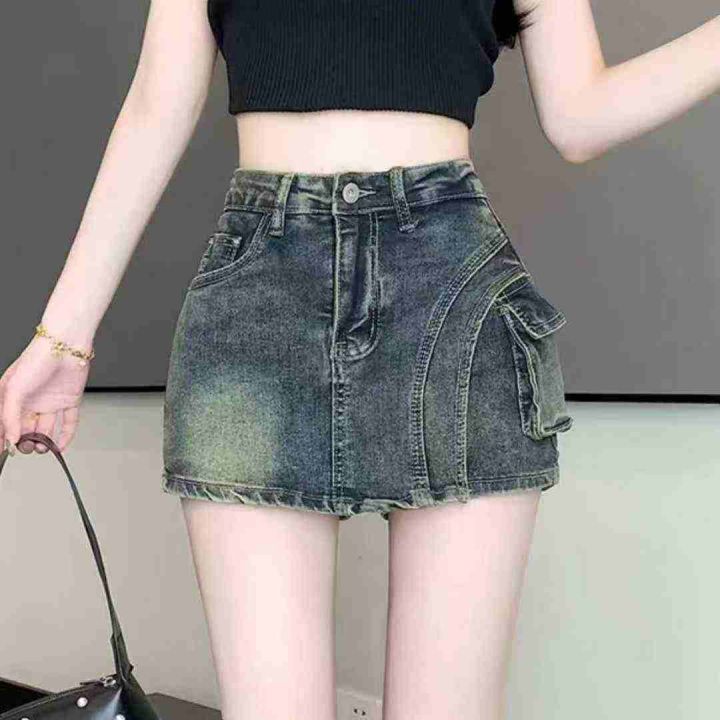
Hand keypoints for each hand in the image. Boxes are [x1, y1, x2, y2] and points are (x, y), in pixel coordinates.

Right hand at [0, 334, 90, 454]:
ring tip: (41, 448)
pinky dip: (65, 437)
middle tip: (26, 447)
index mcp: (13, 396)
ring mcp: (51, 401)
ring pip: (46, 428)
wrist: (65, 347)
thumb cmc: (36, 360)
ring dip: (43, 441)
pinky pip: (68, 423)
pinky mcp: (70, 401)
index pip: (7, 423)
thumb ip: (9, 417)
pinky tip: (60, 447)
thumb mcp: (13, 389)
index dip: (5, 437)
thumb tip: (11, 439)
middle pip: (26, 428)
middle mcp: (32, 400)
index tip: (5, 450)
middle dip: (25, 441)